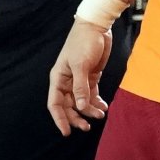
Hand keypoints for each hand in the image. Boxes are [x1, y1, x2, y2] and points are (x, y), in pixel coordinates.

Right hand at [47, 20, 114, 134]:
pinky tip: (103, 107)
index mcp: (58, 79)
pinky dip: (96, 102)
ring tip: (101, 114)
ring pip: (82, 101)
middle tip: (88, 126)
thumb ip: (81, 87)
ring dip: (90, 110)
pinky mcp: (91, 76)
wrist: (97, 27)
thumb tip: (82, 107)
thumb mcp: (81, 65)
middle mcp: (67, 81)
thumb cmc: (84, 43)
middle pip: (69, 106)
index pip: (55, 104)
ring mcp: (79, 80)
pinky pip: (91, 94)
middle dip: (77, 117)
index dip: (60, 119)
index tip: (66, 132)